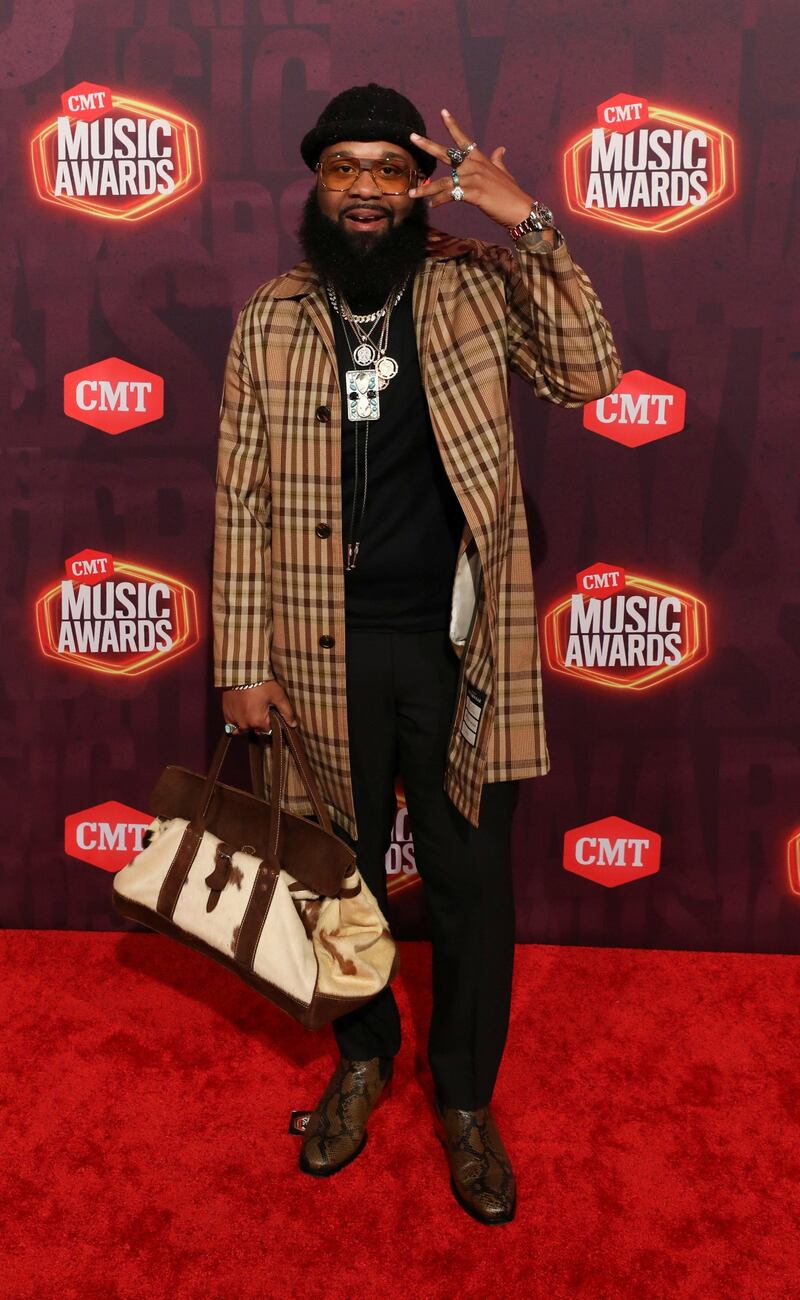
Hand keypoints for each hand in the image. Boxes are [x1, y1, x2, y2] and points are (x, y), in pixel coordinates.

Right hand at [222, 680, 298, 734]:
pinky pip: (230, 724)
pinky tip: (241, 711)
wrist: (241, 671)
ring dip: (246, 725)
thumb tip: (293, 725)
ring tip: (250, 712)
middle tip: (261, 709)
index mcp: (258, 722)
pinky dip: (236, 721)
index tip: (271, 714)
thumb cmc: (262, 683)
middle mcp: (244, 724)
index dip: (271, 723)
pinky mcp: (226, 713)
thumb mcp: (278, 695)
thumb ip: (286, 712)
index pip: (267, 731)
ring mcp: (233, 720)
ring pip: (241, 730)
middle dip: (258, 724)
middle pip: (254, 730)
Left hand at [408, 108, 533, 228]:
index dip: (453, 125)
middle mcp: (474, 165)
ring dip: (426, 189)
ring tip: (412, 193)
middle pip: (446, 153)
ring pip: (443, 182)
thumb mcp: (504, 172)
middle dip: (428, 145)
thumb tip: (500, 149)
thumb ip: (498, 160)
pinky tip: (432, 205)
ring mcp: (473, 178)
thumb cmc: (510, 193)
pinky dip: (440, 200)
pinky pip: (451, 195)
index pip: (463, 139)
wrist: (519, 209)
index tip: (443, 112)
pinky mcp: (474, 193)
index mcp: (480, 159)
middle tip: (412, 137)